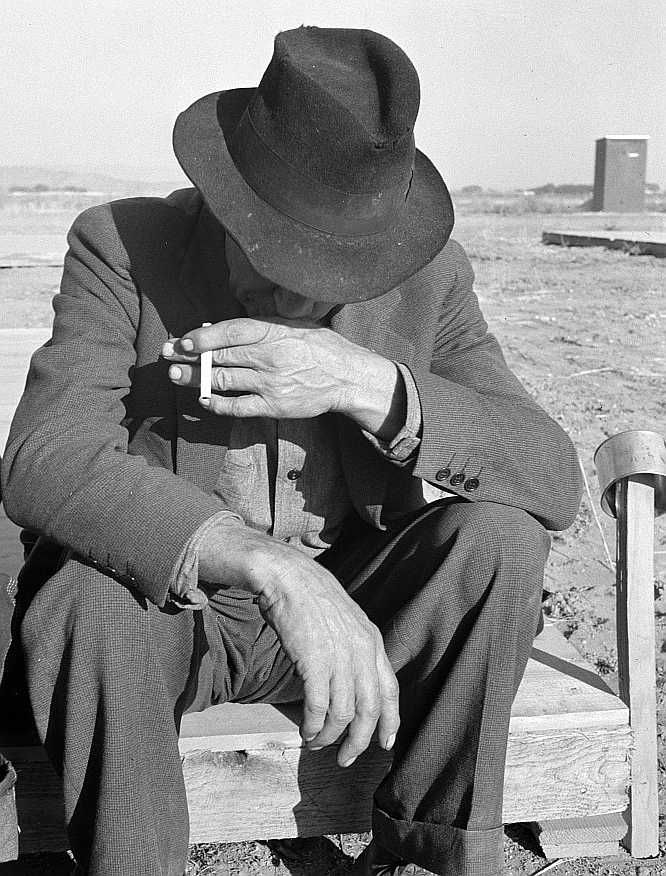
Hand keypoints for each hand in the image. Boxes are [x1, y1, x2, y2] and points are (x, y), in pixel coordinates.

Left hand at [161, 318, 402, 437]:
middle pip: (220, 356)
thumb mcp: (293, 325)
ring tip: (175, 375)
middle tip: (167, 355)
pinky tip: (202, 398)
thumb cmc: (319, 346)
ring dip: (194, 378)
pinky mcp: (273, 406)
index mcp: (274, 332)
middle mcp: (270, 357)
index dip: (202, 336)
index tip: (182, 340)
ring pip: (223, 380)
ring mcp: (270, 383)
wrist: (347, 377)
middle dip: (189, 356)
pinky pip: (237, 406)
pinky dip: (216, 403)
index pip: (230, 332)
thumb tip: (218, 329)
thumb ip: (260, 326)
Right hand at [198, 526, 399, 766]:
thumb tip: (355, 683)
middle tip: (345, 758)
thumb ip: (356, 649)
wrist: (287, 575)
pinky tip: (305, 730)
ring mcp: (339, 656)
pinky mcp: (314, 661)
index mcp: (373, 641)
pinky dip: (312, 725)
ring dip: (329, 736)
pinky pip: (318, 707)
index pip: (390, 691)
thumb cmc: (312, 597)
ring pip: (343, 714)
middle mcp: (362, 651)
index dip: (389, 723)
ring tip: (316, 742)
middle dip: (358, 741)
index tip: (383, 745)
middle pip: (369, 710)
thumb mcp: (346, 620)